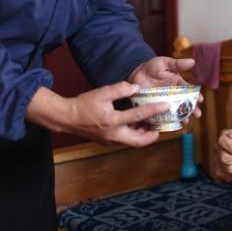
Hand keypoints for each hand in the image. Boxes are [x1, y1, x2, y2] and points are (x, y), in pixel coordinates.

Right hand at [26, 82, 167, 146]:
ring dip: (143, 135)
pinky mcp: (107, 141)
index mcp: (113, 121)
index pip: (138, 116)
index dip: (153, 110)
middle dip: (152, 135)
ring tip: (152, 125)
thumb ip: (120, 89)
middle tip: (161, 126)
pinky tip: (137, 125)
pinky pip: (125, 140)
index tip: (165, 105)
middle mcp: (113, 135)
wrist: (67, 118)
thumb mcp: (102, 92)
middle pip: (139, 141)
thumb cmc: (84, 104)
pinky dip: (134, 134)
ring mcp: (110, 140)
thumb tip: (136, 88)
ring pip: (132, 142)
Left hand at [128, 56, 202, 118]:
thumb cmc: (152, 67)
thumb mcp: (165, 63)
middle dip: (192, 110)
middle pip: (185, 104)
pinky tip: (171, 124)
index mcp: (178, 85)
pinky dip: (167, 121)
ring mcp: (164, 103)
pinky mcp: (155, 109)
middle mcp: (173, 96)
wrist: (136, 74)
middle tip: (197, 114)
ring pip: (175, 112)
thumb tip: (192, 62)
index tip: (201, 100)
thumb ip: (178, 64)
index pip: (189, 92)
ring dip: (182, 117)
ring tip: (186, 122)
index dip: (196, 96)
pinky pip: (162, 116)